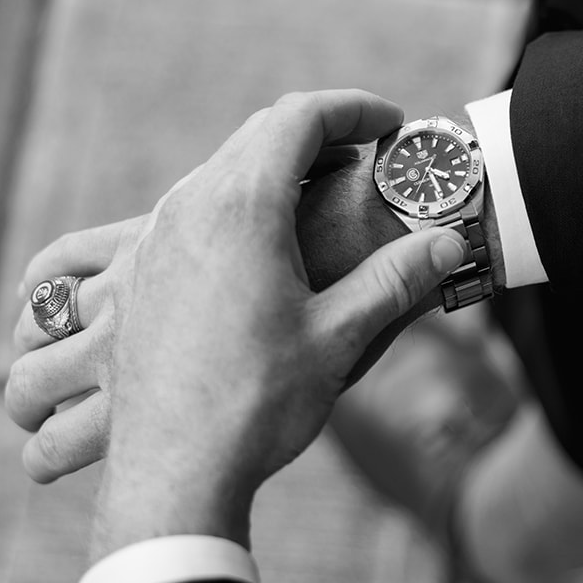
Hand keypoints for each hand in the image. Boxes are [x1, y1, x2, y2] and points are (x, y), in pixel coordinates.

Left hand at [80, 92, 466, 555]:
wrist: (170, 473)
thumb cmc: (254, 406)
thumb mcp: (339, 338)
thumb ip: (397, 280)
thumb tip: (450, 244)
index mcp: (240, 208)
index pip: (298, 118)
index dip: (351, 108)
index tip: (390, 123)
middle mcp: (186, 209)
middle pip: (255, 135)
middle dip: (316, 133)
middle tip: (365, 155)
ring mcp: (149, 242)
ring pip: (213, 172)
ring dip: (269, 168)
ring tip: (315, 196)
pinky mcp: (132, 278)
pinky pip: (181, 213)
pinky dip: (227, 205)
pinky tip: (249, 247)